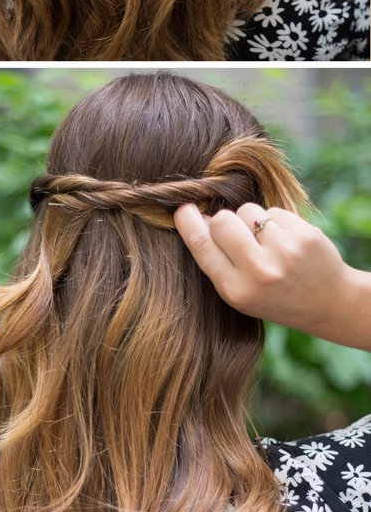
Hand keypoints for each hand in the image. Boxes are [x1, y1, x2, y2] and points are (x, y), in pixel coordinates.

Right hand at [173, 201, 364, 342]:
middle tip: (236, 233)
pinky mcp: (304, 235)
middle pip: (221, 220)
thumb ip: (219, 261)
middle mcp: (259, 272)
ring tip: (266, 242)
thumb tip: (199, 218)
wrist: (328, 302)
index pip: (202, 245)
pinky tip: (285, 241)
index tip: (183, 209)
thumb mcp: (241, 293)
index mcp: (236, 290)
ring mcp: (284, 252)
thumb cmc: (275, 296)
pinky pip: (273, 211)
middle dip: (224, 221)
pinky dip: (275, 221)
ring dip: (252, 220)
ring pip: (248, 211)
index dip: (188, 222)